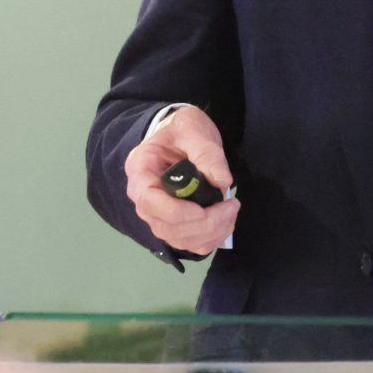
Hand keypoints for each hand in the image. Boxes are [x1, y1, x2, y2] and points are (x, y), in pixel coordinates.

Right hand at [124, 105, 239, 256]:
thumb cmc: (182, 130)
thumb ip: (207, 153)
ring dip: (209, 234)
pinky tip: (225, 222)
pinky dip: (209, 239)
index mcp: (140, 170)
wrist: (181, 136)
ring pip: (178, 239)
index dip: (177, 212)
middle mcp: (143, 198)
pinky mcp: (173, 223)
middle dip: (203, 224)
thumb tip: (223, 181)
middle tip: (232, 206)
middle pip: (166, 226)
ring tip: (231, 211)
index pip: (149, 201)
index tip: (206, 208)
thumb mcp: (193, 129)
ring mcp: (157, 214)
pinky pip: (188, 242)